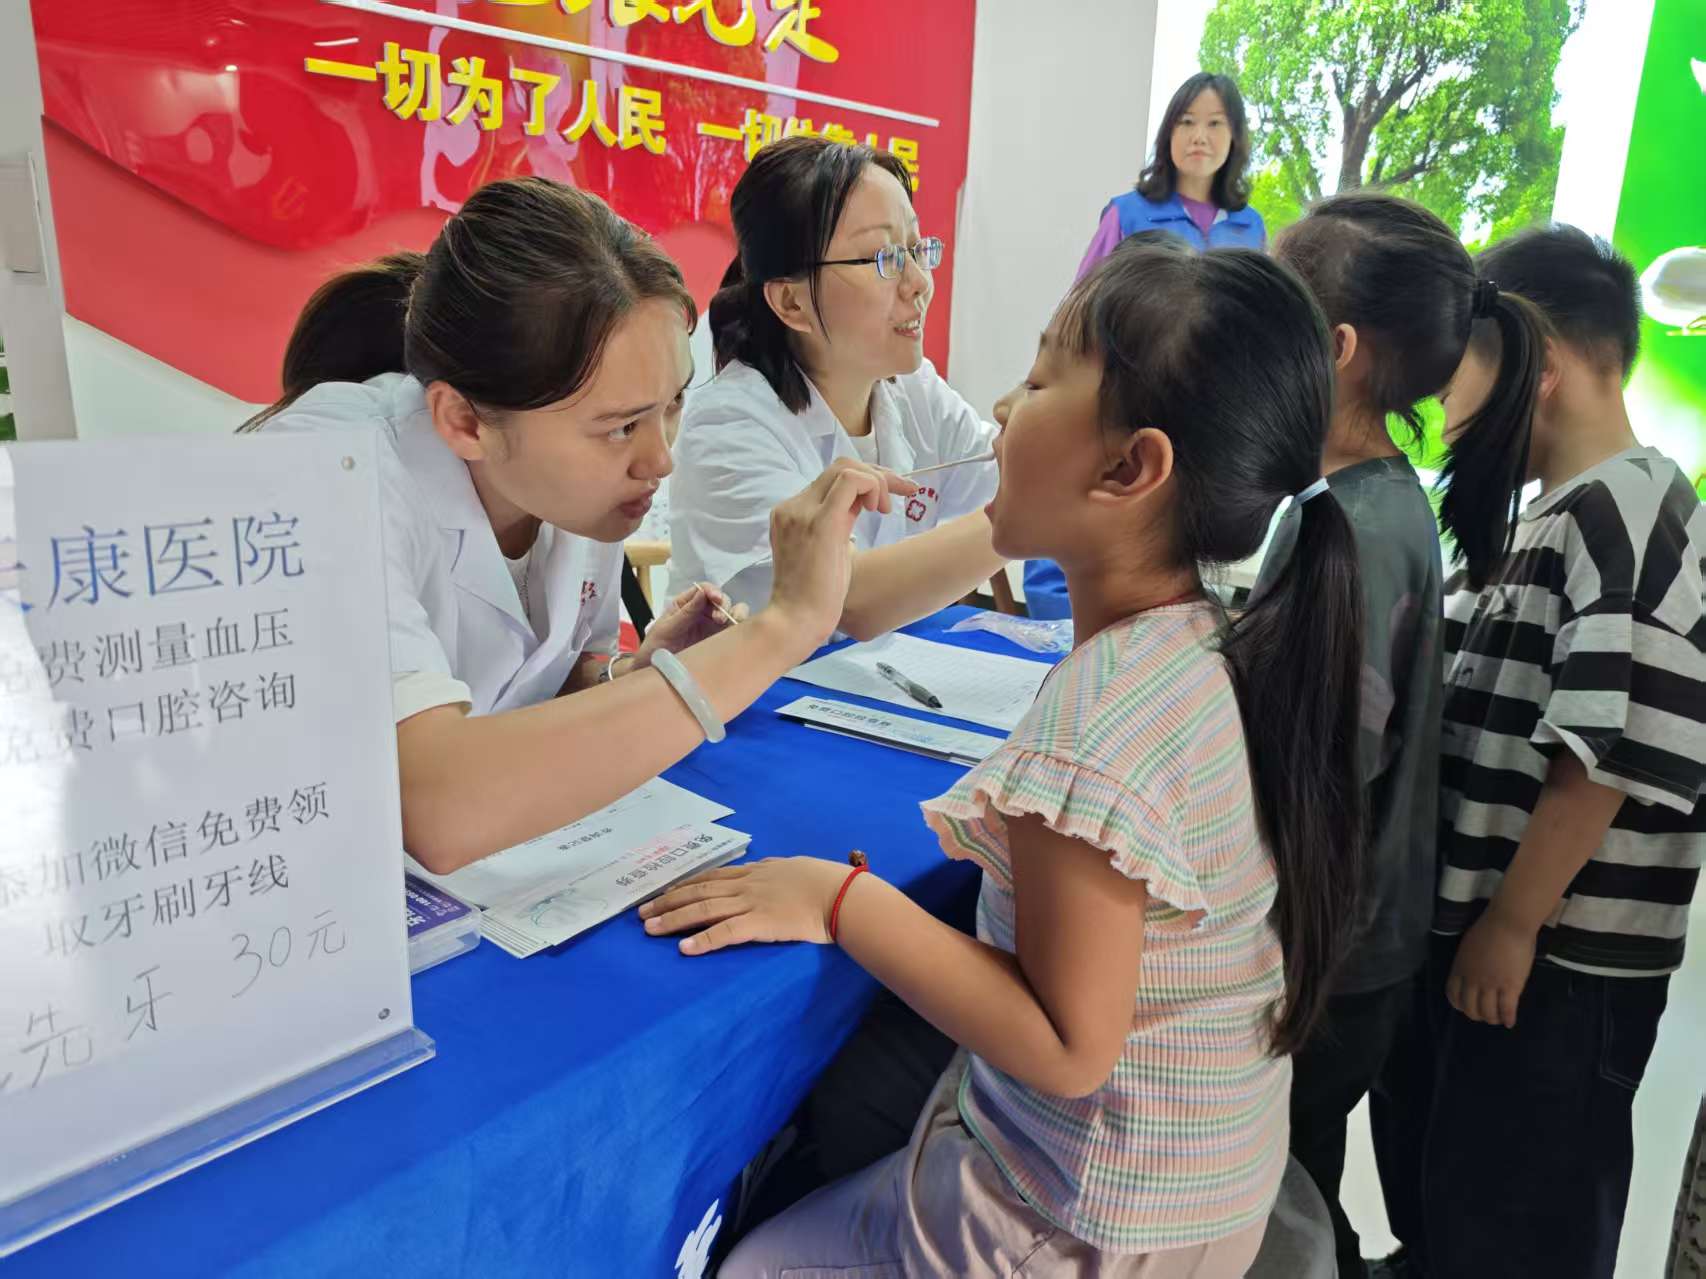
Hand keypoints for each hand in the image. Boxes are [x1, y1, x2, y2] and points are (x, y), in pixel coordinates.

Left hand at [629, 583, 746, 670]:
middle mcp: (702, 612)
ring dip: (736, 615)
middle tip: (720, 619)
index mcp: (686, 604)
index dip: (712, 591)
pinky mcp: (720, 642)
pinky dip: (740, 629)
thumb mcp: (667, 628)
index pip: (704, 589)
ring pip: (732, 613)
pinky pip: (734, 632)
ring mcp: (712, 627)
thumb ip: (685, 612)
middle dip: (725, 605)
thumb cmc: (656, 647)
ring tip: (733, 624)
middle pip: (721, 600)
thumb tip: (703, 592)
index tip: (716, 598)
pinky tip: (737, 634)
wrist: (654, 672)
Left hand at [637, 857, 856, 954]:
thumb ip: (777, 870)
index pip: (712, 878)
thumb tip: (769, 868)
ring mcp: (752, 903)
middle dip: (668, 902)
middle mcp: (748, 885)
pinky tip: (684, 949)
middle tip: (643, 913)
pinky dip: (703, 940)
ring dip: (674, 919)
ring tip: (650, 929)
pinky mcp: (761, 923)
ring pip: (704, 909)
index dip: (685, 886)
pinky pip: (725, 932)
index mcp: (757, 872)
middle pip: (699, 891)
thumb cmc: (827, 881)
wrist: (842, 894)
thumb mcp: (796, 867)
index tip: (664, 893)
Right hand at [765, 459, 917, 646]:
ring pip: (846, 468)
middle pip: (840, 466)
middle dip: (878, 475)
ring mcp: (803, 512)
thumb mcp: (829, 551)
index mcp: (792, 513)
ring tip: (886, 511)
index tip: (888, 499)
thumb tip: (862, 506)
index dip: (867, 481)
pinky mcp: (820, 522)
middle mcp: (793, 506)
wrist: (795, 621)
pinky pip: (851, 481)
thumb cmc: (815, 597)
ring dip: (877, 481)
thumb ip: (839, 524)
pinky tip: (880, 510)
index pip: (831, 478)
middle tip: (903, 494)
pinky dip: (873, 486)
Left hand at [1447, 908, 1537, 1027]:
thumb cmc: (1488, 930)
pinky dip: (1508, 1018)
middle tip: (1486, 1015)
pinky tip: (1510, 1022)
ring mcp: (1491, 984)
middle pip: (1470, 1008)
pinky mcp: (1510, 986)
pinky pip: (1507, 1009)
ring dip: (1493, 1019)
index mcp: (1459, 969)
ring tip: (1498, 1019)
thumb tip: (1470, 972)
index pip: (1453, 995)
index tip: (1467, 1008)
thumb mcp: (1468, 947)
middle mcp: (1472, 980)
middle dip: (1477, 1015)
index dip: (1460, 1005)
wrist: (1508, 923)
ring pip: (1488, 1012)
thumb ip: (1467, 963)